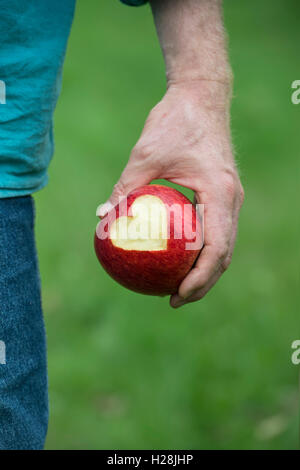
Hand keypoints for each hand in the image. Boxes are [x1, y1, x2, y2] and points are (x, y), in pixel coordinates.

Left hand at [98, 81, 243, 307]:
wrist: (201, 97)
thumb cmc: (174, 122)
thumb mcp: (144, 155)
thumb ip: (125, 189)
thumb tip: (102, 219)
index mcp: (220, 193)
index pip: (216, 249)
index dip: (200, 280)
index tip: (176, 296)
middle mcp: (231, 200)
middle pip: (224, 255)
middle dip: (203, 283)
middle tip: (174, 299)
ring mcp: (229, 198)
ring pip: (222, 245)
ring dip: (203, 269)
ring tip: (176, 285)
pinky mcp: (221, 194)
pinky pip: (214, 230)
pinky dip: (200, 249)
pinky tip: (175, 254)